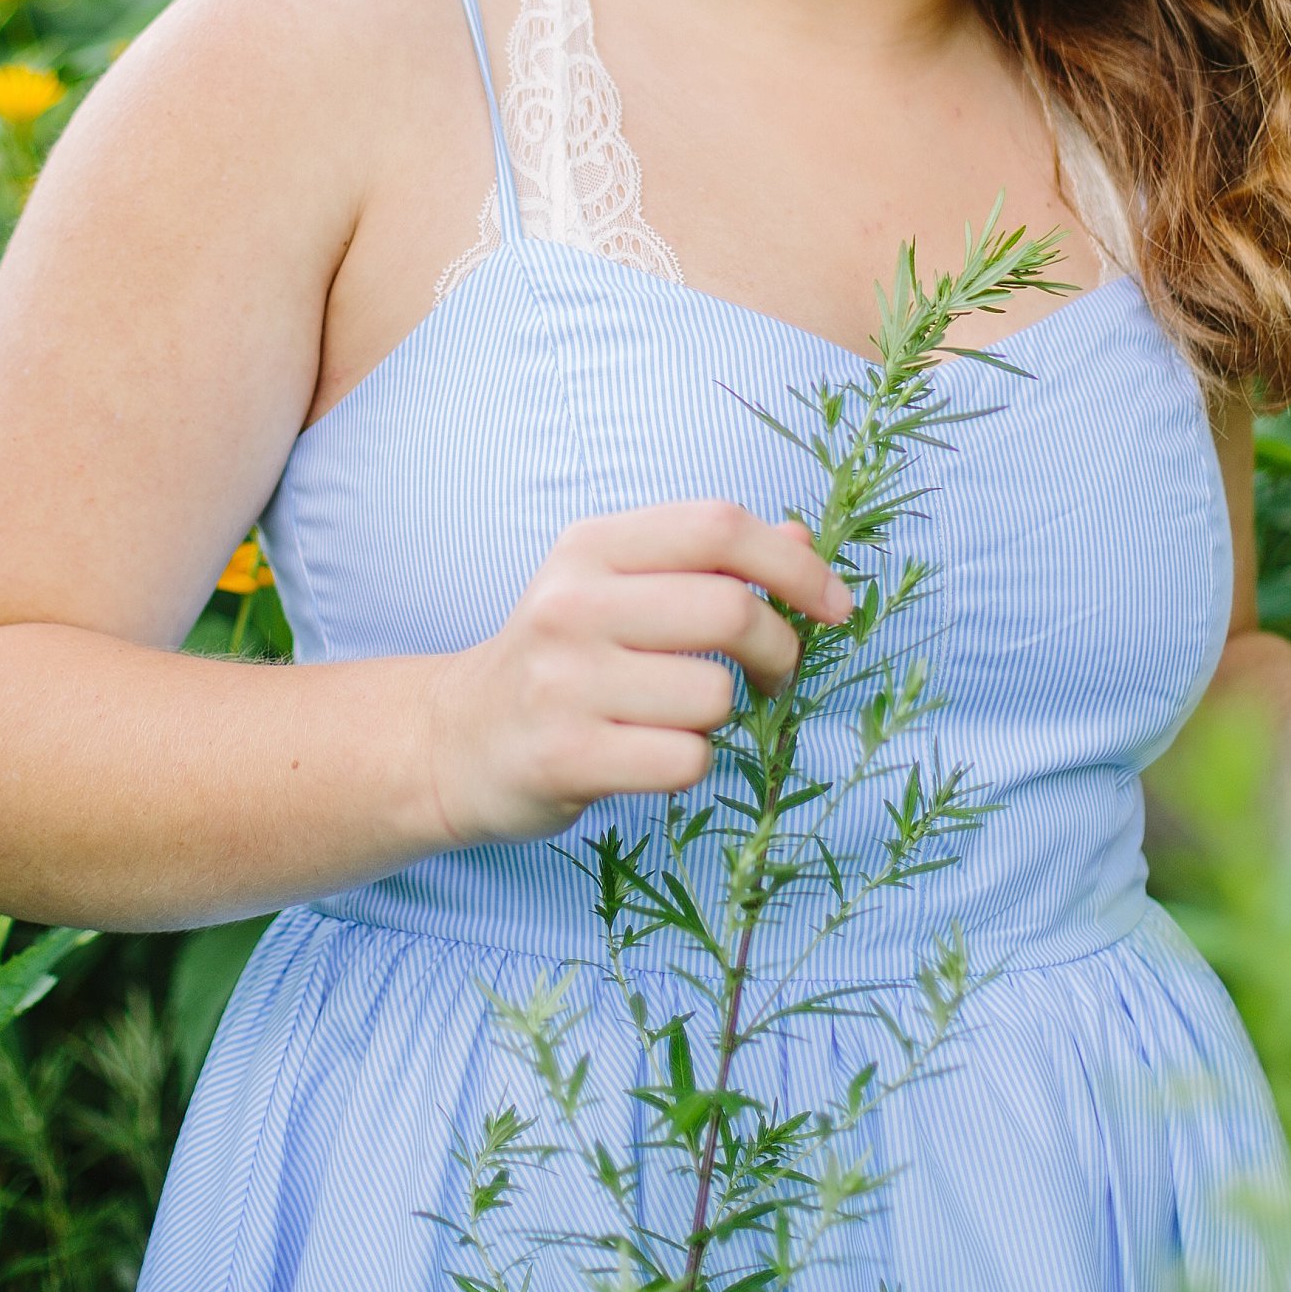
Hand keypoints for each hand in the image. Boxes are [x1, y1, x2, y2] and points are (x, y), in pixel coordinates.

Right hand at [415, 500, 853, 847]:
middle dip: (781, 649)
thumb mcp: (616, 587)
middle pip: (731, 610)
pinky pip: (686, 760)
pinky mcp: (564, 756)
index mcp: (591, 546)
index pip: (718, 527)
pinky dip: (692, 764)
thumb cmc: (561, 659)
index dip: (795, 563)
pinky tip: (651, 755)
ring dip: (725, 717)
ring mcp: (563, 681)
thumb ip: (705, 561)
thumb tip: (802, 538)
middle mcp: (571, 604)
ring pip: (715, 695)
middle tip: (775, 674)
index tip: (834, 604)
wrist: (455, 740)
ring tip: (681, 718)